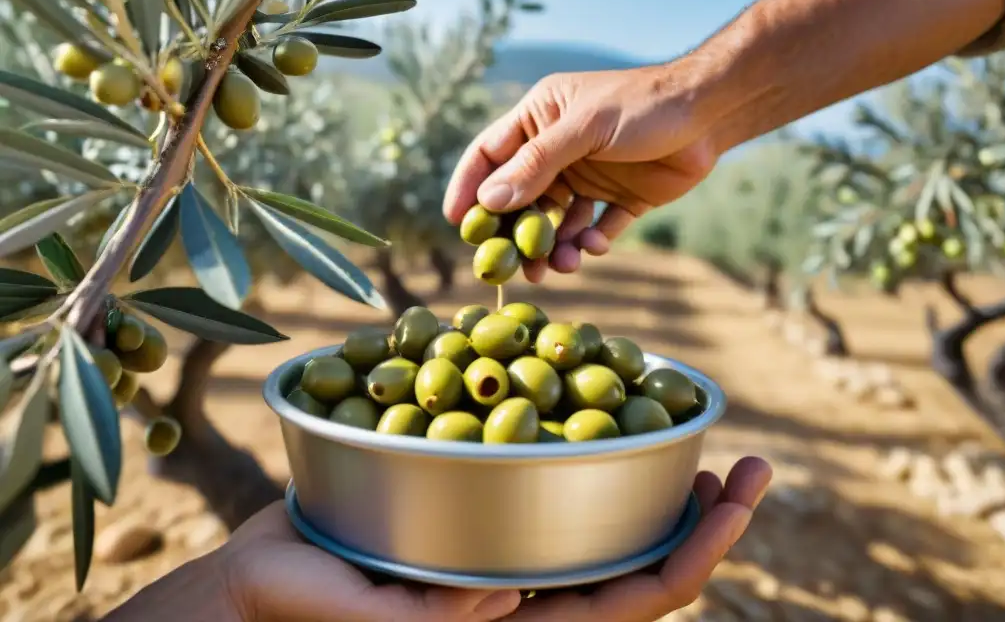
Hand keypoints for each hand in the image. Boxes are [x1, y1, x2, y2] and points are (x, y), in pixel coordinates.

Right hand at [105, 456, 769, 621]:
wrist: (256, 585)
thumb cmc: (298, 611)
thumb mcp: (359, 618)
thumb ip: (430, 621)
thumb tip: (512, 598)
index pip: (633, 601)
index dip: (697, 554)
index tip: (738, 494)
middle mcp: (528, 589)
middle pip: (639, 558)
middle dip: (701, 514)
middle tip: (746, 460)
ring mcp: (508, 550)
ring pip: (604, 520)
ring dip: (655, 477)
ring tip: (690, 431)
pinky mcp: (479, 516)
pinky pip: (550, 485)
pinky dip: (586, 447)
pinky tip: (595, 405)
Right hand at [443, 66, 717, 280]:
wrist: (710, 112)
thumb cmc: (642, 105)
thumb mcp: (584, 129)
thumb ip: (536, 164)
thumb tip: (488, 201)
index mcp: (538, 119)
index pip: (489, 155)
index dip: (469, 187)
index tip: (457, 224)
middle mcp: (557, 150)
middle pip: (520, 199)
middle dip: (515, 233)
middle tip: (511, 266)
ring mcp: (588, 176)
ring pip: (556, 221)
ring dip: (553, 246)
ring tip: (559, 267)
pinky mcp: (620, 199)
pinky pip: (594, 229)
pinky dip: (590, 242)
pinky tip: (594, 246)